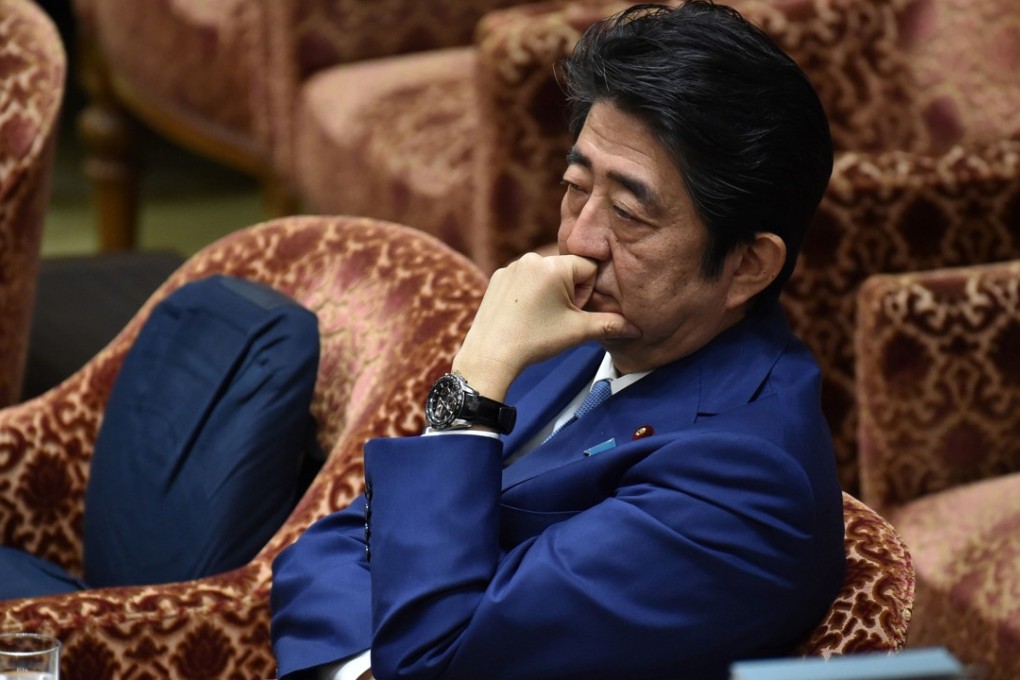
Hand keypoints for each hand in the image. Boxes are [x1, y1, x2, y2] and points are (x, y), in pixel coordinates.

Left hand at [452, 253, 639, 400]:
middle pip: (567, 269)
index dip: (587, 293)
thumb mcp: (577, 332)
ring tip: (539, 318)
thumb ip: (610, 324)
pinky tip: (524, 315)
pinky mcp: (498, 277)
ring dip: (550, 292)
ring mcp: (511, 267)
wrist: (490, 356)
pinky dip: (530, 293)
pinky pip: (525, 279)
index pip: (589, 268)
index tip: (573, 312)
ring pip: (546, 275)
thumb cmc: (534, 341)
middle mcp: (531, 259)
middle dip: (570, 291)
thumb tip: (637, 328)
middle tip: (557, 318)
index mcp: (553, 266)